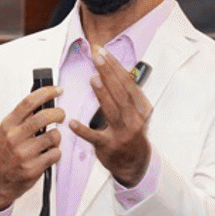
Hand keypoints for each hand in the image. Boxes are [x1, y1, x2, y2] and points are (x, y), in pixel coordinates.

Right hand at [0, 85, 65, 212]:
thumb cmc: (6, 153)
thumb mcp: (8, 132)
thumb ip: (24, 118)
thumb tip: (46, 99)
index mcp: (8, 125)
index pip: (28, 102)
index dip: (47, 93)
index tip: (59, 90)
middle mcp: (14, 138)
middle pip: (44, 117)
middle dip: (59, 113)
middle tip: (61, 116)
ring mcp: (23, 153)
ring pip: (54, 136)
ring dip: (57, 137)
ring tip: (50, 141)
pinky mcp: (32, 168)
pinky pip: (56, 153)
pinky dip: (56, 153)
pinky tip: (47, 155)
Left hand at [66, 45, 152, 187]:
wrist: (135, 162)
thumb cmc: (131, 133)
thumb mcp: (136, 112)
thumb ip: (126, 94)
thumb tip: (115, 70)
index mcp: (141, 107)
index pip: (129, 82)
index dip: (116, 66)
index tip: (104, 52)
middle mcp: (135, 118)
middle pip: (121, 92)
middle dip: (109, 72)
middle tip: (98, 56)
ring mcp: (122, 133)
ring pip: (113, 110)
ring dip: (103, 93)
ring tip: (94, 78)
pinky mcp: (108, 146)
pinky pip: (94, 137)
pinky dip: (83, 130)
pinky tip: (73, 123)